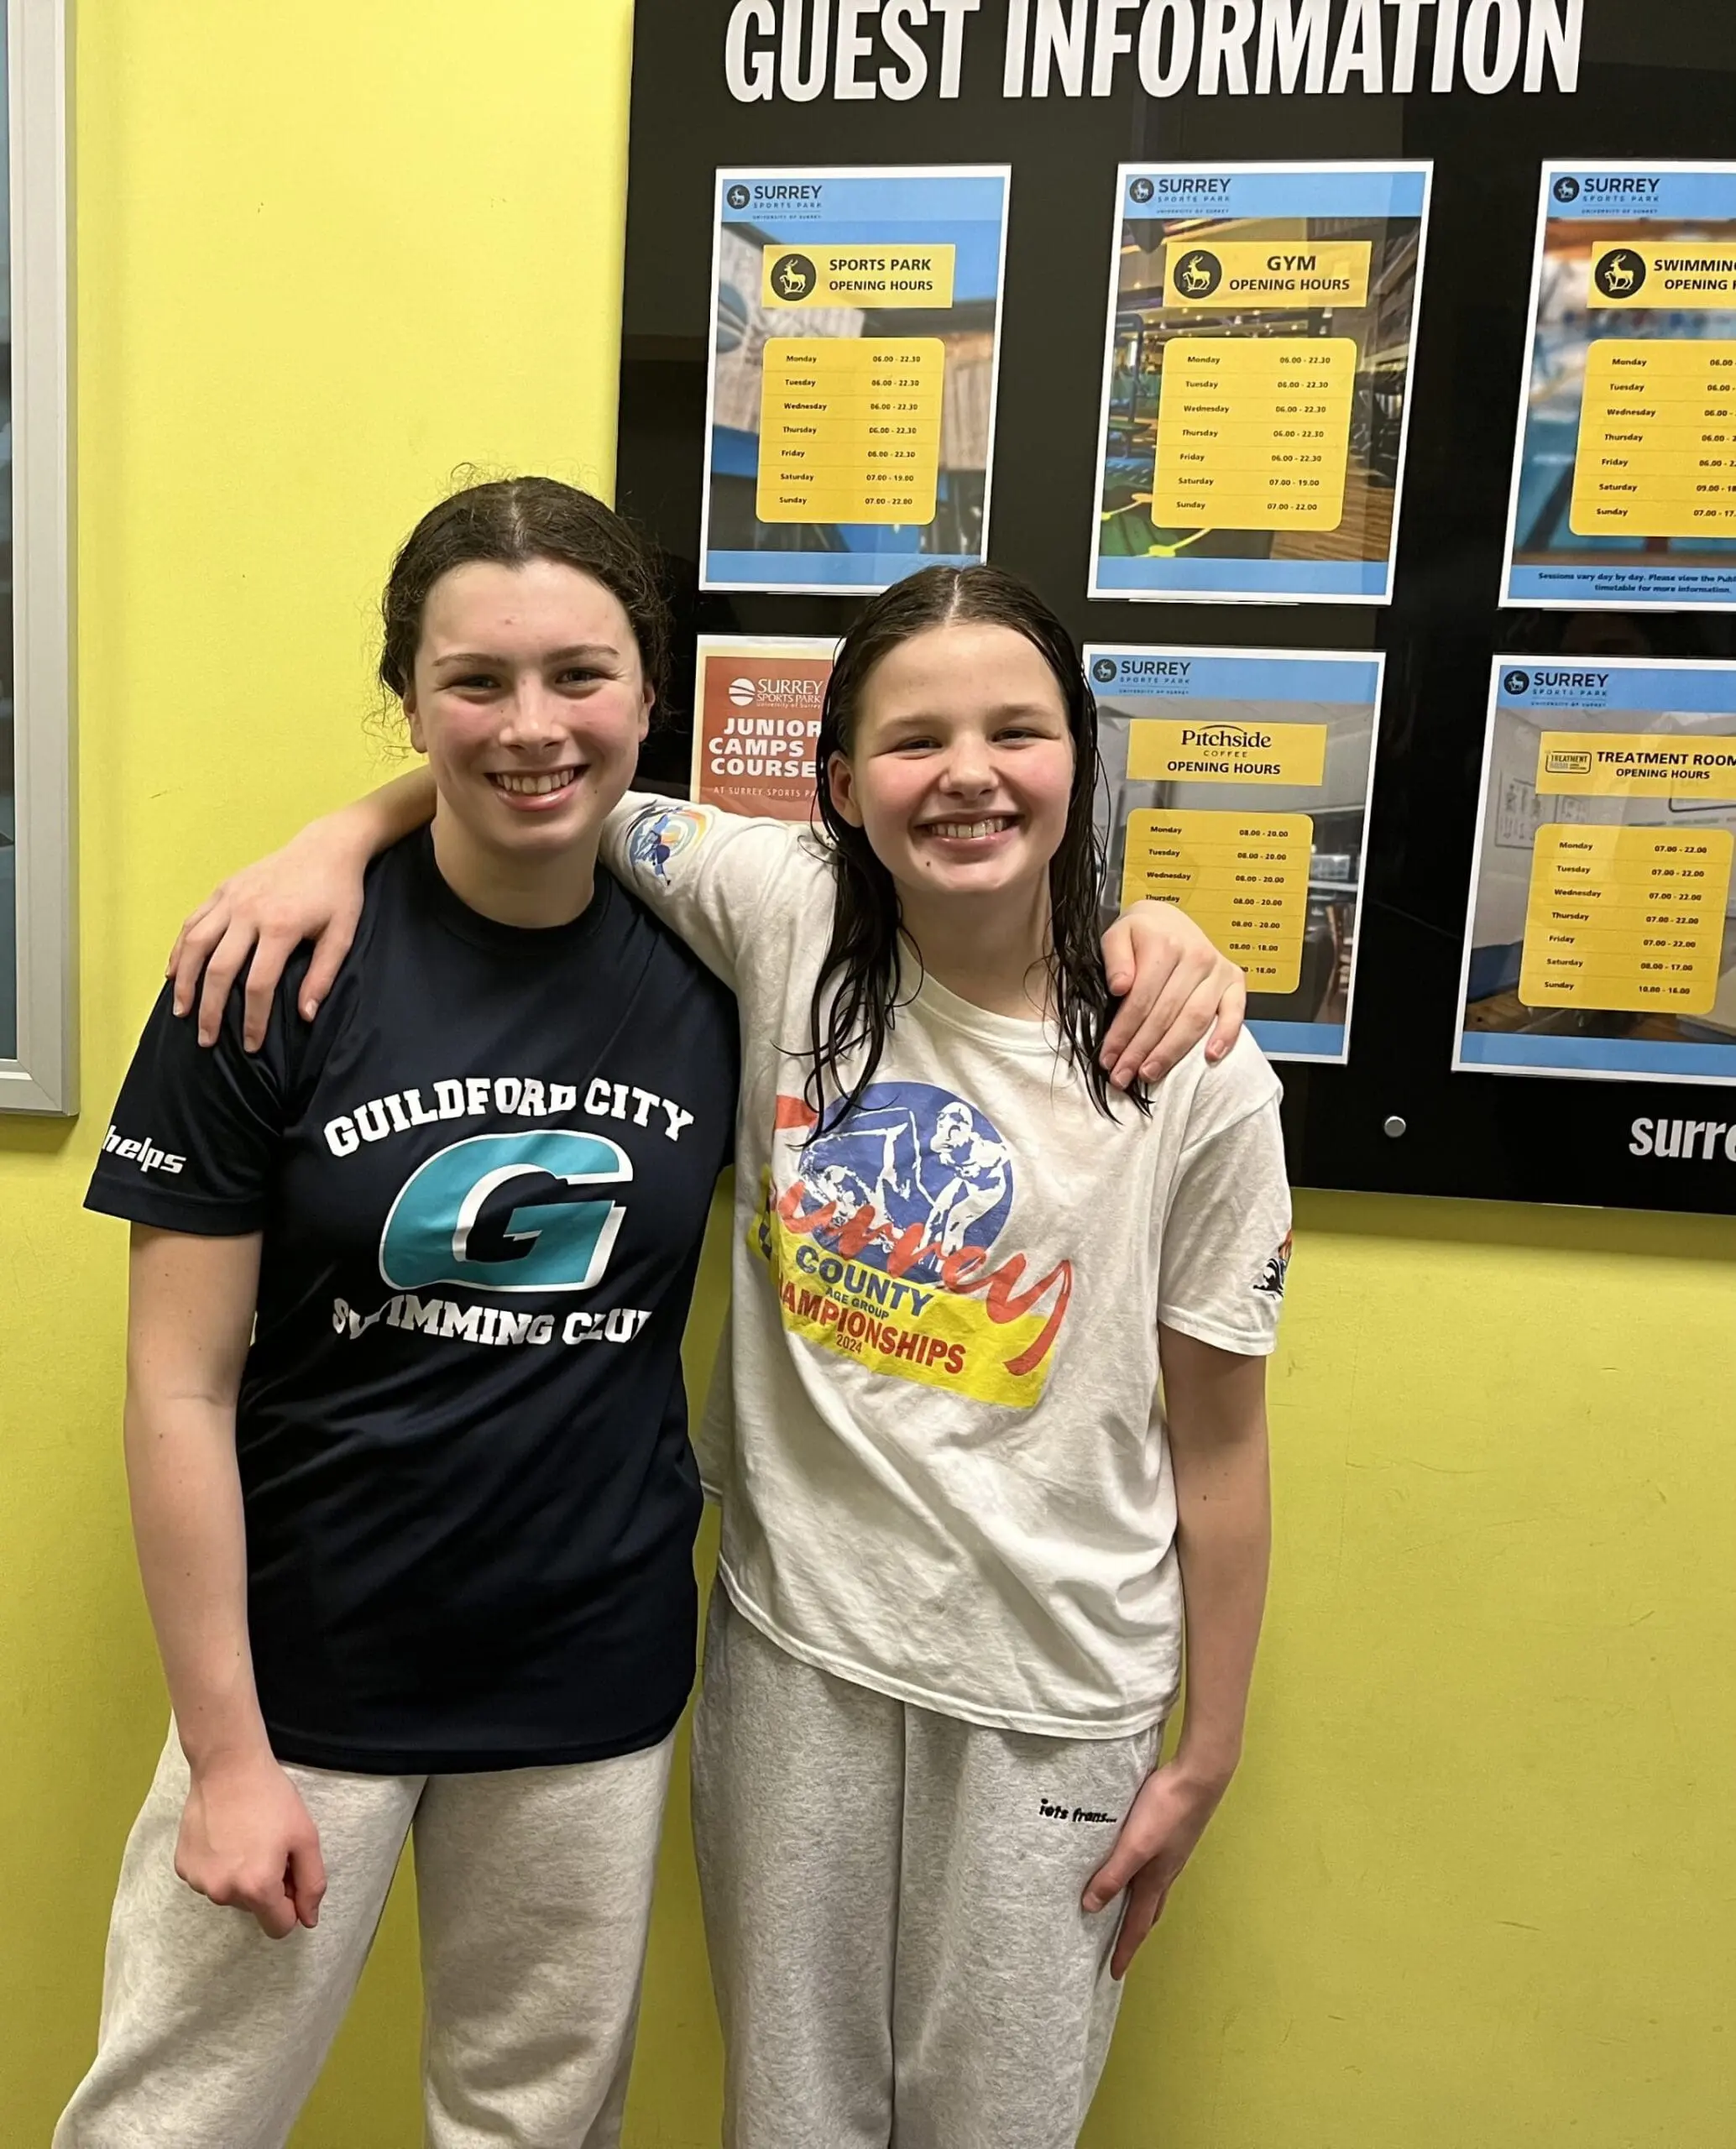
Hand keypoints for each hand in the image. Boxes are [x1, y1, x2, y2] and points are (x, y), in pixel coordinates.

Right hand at [168, 817, 368, 1050]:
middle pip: (218, 969)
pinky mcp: (223, 889)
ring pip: (194, 944)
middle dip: (209, 1009)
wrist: (327, 847)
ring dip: (184, 981)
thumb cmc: (338, 895)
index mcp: (281, 927)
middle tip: (206, 1040)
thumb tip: (305, 1016)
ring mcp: (231, 898)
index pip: (258, 984)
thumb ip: (322, 976)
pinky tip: (173, 972)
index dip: (253, 1019)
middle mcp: (249, 912)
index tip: (251, 1046)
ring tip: (181, 1011)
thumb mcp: (342, 935)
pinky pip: (192, 922)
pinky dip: (179, 949)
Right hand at [175, 1750, 325, 1938]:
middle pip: (255, 1909)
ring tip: (247, 1837)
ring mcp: (198, 1882)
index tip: (291, 1875)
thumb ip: (312, 1884)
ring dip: (242, 1876)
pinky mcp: (183, 1868)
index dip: (292, 1904)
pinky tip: (225, 1836)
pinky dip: (220, 1866)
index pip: (279, 1927)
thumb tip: (308, 1920)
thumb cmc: (272, 1799)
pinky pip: (210, 1879)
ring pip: (231, 1895)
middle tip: (270, 1847)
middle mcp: (223, 1893)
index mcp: (257, 1888)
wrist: (228, 1767)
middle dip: (267, 1886)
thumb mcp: (306, 1838)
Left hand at [1082, 1759, 1228, 1978]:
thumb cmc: (1167, 1809)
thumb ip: (1113, 1874)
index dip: (1125, 1950)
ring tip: (1122, 1910)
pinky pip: (1154, 1867)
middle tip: (1119, 1949)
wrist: (1200, 1776)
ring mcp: (1171, 1854)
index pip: (1137, 1925)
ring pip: (1152, 1889)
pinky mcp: (1171, 1834)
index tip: (1114, 1974)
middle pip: (1148, 1912)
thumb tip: (1090, 1907)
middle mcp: (1166, 1871)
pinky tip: (1134, 1864)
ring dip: (1138, 1905)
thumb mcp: (1134, 1845)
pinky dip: (1142, 1878)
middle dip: (1133, 1933)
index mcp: (1156, 1879)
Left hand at [1099, 901, 1245, 1087]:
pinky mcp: (1234, 980)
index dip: (1123, 1032)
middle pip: (1166, 1014)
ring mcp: (1217, 969)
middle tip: (1124, 1075)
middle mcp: (1196, 956)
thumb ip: (1115, 958)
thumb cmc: (1141, 933)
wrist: (1168, 919)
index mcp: (1165, 944)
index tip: (1109, 1057)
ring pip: (1195, 1019)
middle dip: (1142, 1050)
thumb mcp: (1117, 934)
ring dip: (1172, 1051)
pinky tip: (1211, 1056)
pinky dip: (1227, 1035)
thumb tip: (1120, 986)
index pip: (1141, 999)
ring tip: (1150, 1073)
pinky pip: (1235, 1011)